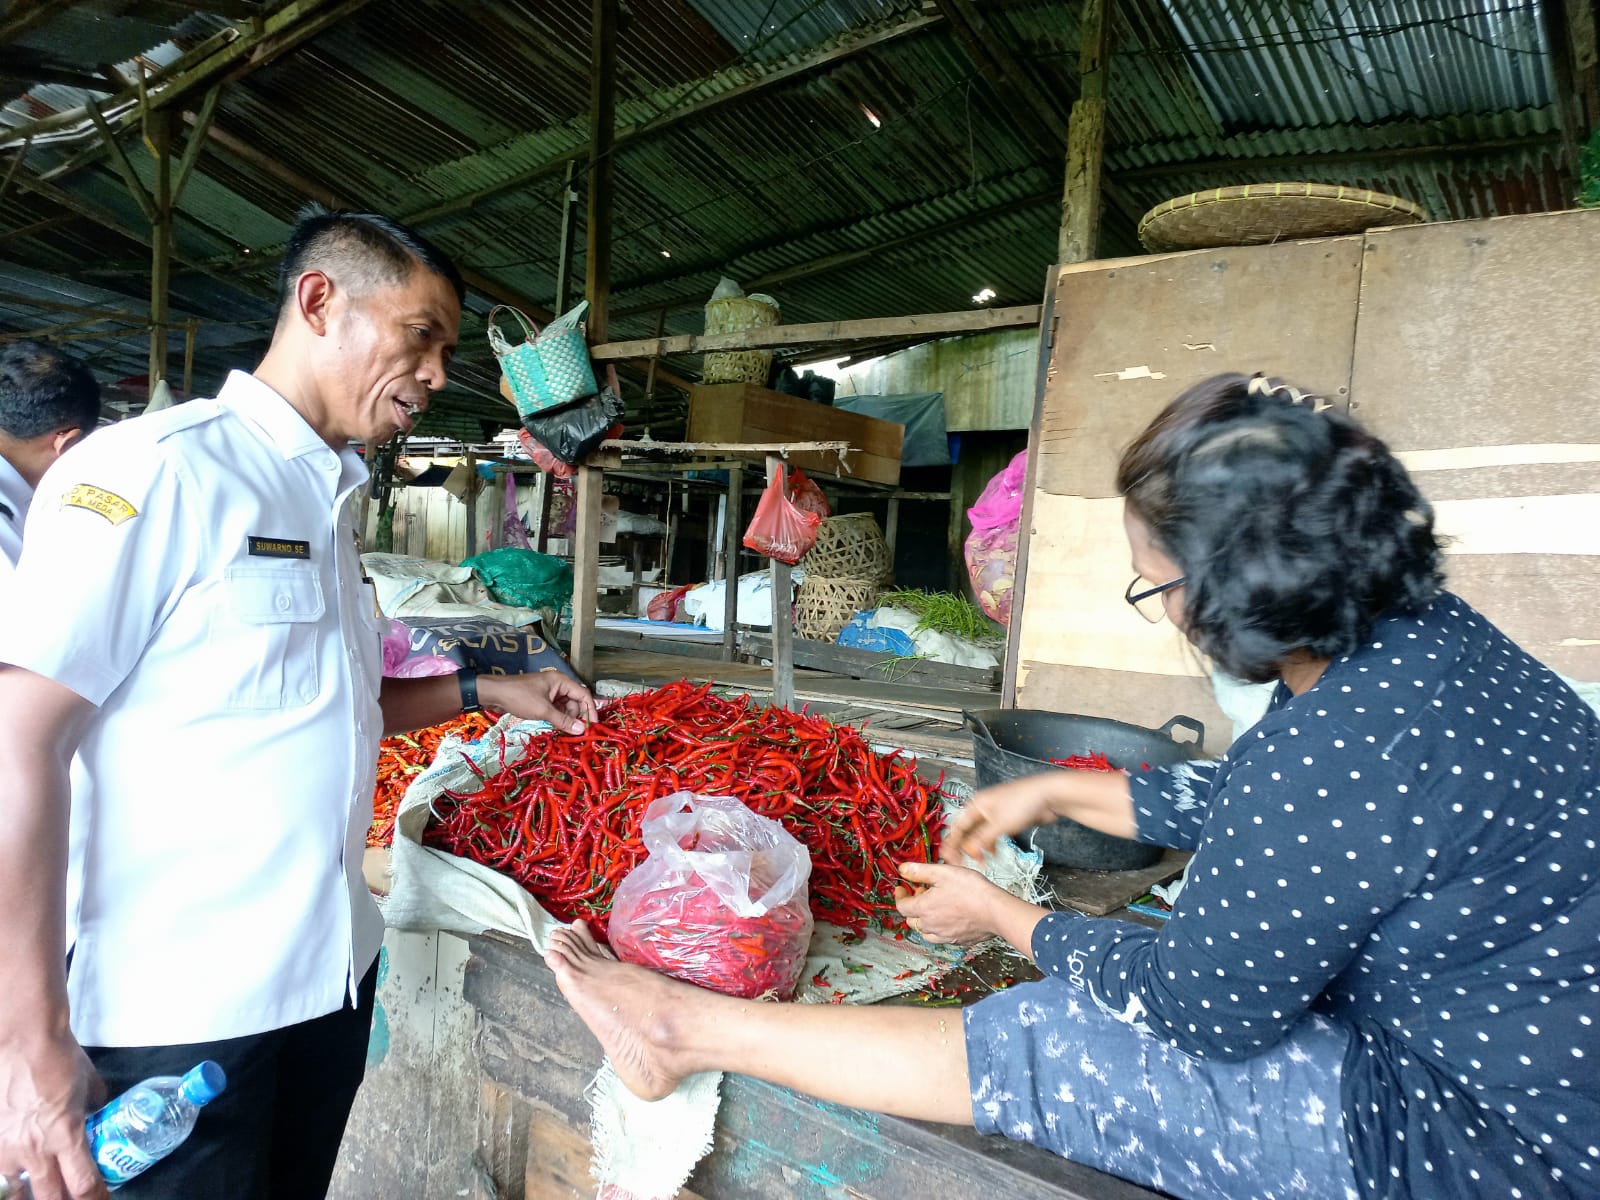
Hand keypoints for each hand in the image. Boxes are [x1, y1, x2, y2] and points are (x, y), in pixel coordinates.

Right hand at [0, 1032, 107, 1199]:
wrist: (22, 1040)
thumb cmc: (58, 1057)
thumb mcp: (88, 1082)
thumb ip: (93, 1104)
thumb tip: (98, 1112)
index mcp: (66, 1136)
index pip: (83, 1184)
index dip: (95, 1198)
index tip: (101, 1199)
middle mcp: (35, 1150)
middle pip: (50, 1198)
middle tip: (70, 1197)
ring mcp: (6, 1148)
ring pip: (16, 1193)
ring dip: (30, 1194)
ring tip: (39, 1190)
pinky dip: (6, 1175)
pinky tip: (13, 1174)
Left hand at [480, 670, 597, 733]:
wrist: (494, 694)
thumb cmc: (519, 697)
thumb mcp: (543, 710)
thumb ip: (563, 720)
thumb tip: (581, 730)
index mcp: (561, 681)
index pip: (584, 694)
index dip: (591, 710)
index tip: (593, 726)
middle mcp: (558, 685)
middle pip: (576, 702)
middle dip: (577, 716)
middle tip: (576, 732)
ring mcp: (550, 692)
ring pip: (566, 707)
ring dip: (566, 719)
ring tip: (564, 731)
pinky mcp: (542, 700)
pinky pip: (556, 709)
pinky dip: (558, 718)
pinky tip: (556, 727)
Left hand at [893, 862, 1014, 945]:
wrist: (996, 911)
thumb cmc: (971, 891)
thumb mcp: (943, 872)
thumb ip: (920, 872)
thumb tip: (903, 870)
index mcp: (924, 909)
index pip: (902, 906)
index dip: (899, 896)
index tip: (902, 889)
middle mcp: (931, 926)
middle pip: (911, 920)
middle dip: (912, 906)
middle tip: (922, 893)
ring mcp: (944, 935)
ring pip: (925, 931)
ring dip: (924, 920)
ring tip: (934, 906)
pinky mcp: (957, 940)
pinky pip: (940, 937)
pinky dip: (938, 929)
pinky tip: (947, 918)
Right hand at [940, 775, 1059, 865]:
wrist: (1046, 795)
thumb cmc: (1022, 803)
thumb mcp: (999, 825)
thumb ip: (982, 840)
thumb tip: (969, 852)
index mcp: (975, 805)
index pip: (957, 828)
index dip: (952, 845)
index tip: (950, 860)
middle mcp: (982, 808)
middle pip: (967, 831)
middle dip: (965, 848)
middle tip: (963, 864)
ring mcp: (994, 813)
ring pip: (979, 834)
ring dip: (979, 848)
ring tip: (982, 862)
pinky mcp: (1006, 819)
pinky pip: (992, 834)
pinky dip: (990, 844)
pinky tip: (994, 854)